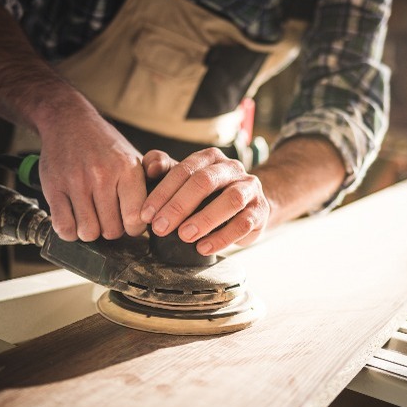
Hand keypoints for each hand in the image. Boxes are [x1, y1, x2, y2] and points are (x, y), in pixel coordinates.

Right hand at [38, 108, 147, 241]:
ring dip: (90, 231)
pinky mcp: (53, 187)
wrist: (70, 122)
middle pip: (112, 230)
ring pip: (88, 232)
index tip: (129, 223)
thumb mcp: (135, 158)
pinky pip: (64, 227)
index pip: (136, 219)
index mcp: (128, 169)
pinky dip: (69, 231)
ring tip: (92, 218)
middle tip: (108, 217)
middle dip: (111, 229)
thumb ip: (151, 182)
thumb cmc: (106, 147)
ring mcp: (76, 181)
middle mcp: (102, 175)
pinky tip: (74, 220)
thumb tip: (159, 211)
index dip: (134, 228)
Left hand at [140, 148, 269, 254]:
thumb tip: (150, 167)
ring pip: (231, 200)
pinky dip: (222, 237)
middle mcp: (232, 168)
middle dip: (179, 205)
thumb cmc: (207, 194)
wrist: (246, 205)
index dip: (163, 192)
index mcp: (210, 157)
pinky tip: (203, 248)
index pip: (184, 170)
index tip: (146, 214)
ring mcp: (249, 188)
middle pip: (206, 181)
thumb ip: (163, 167)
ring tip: (184, 236)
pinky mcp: (260, 211)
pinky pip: (244, 224)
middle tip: (160, 227)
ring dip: (205, 219)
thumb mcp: (184, 179)